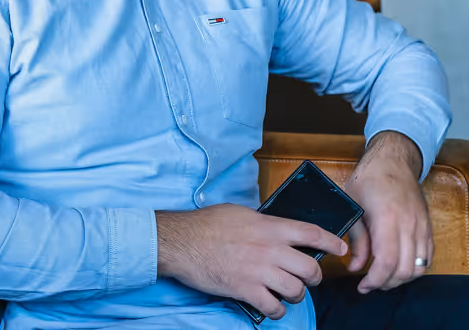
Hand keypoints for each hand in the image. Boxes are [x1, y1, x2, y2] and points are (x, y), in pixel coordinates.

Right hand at [157, 204, 346, 320]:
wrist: (181, 242)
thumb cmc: (205, 225)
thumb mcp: (238, 213)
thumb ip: (262, 222)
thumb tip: (276, 230)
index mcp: (268, 227)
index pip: (310, 233)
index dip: (331, 242)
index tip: (341, 249)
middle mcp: (269, 249)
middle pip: (309, 269)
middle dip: (313, 277)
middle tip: (307, 278)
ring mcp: (259, 271)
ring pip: (296, 290)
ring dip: (295, 295)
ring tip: (288, 293)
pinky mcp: (246, 289)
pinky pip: (275, 307)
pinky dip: (278, 310)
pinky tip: (273, 305)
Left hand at [345, 131, 432, 293]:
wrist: (392, 162)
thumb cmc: (367, 180)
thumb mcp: (353, 206)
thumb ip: (356, 239)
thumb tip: (355, 266)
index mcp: (387, 219)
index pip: (386, 262)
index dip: (374, 280)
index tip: (362, 285)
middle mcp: (409, 225)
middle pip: (404, 270)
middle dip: (386, 283)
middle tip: (370, 284)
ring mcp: (422, 227)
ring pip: (419, 267)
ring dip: (401, 278)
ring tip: (383, 278)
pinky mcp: (427, 228)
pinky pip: (427, 257)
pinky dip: (415, 268)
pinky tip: (398, 267)